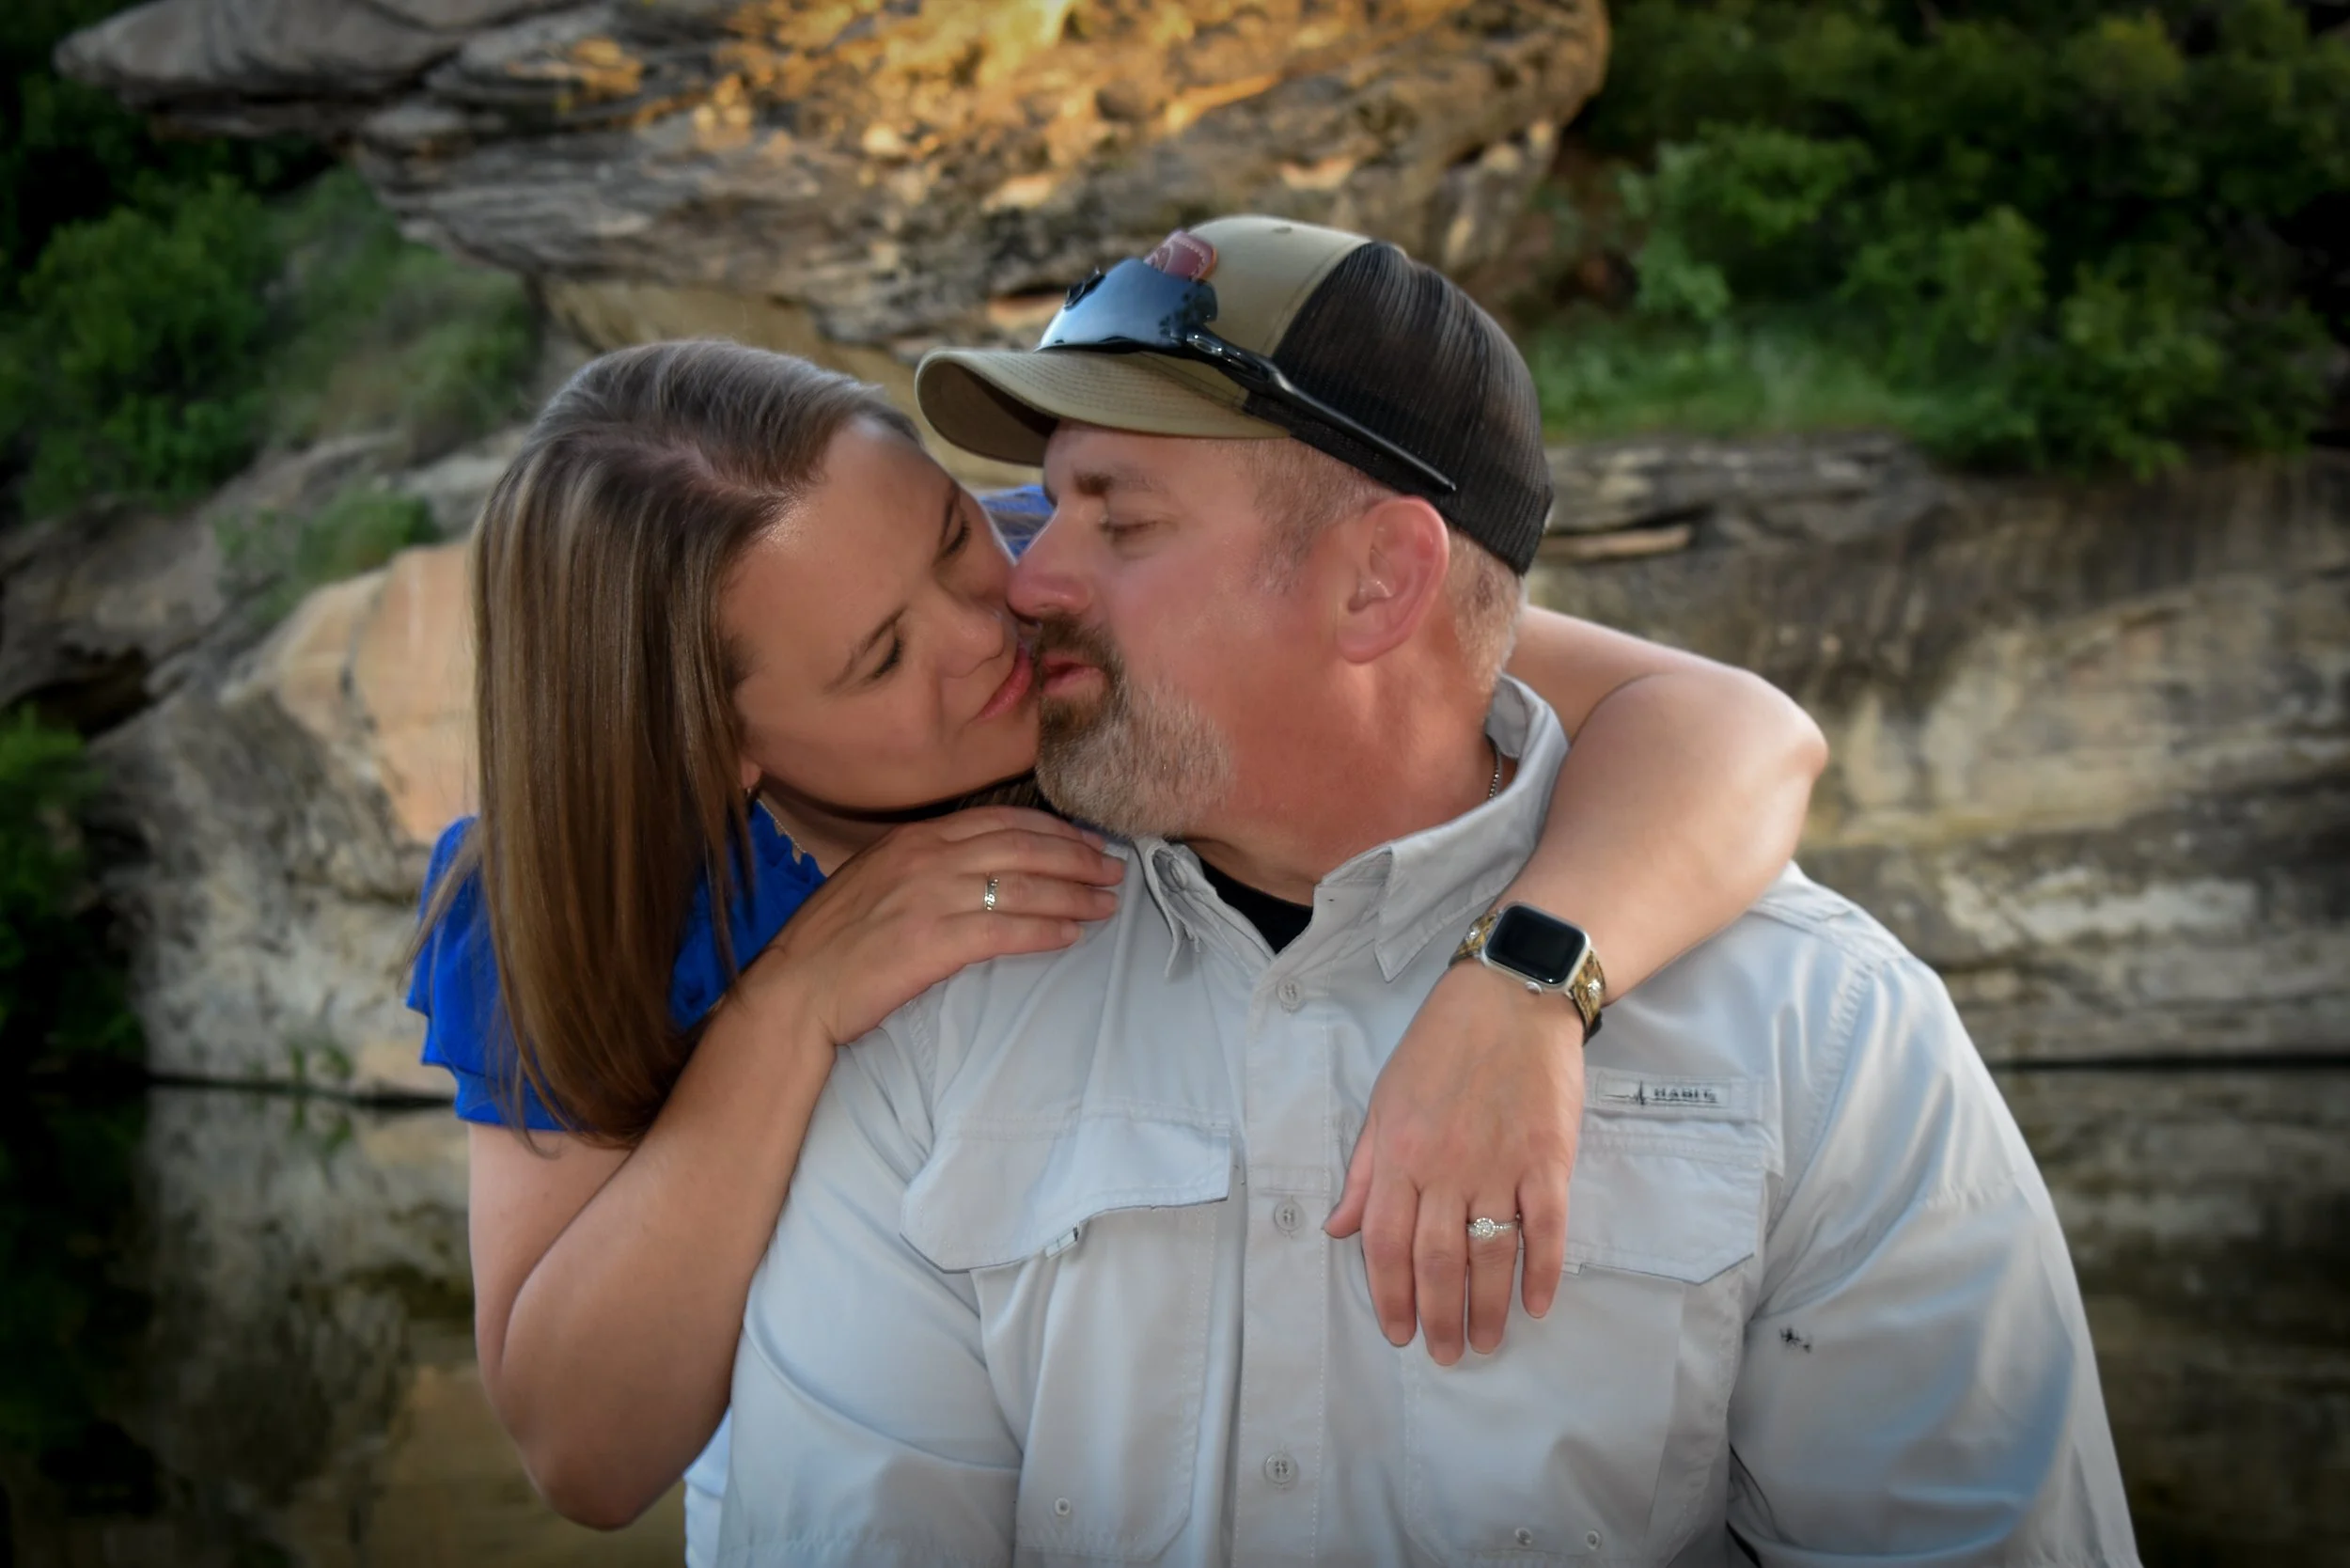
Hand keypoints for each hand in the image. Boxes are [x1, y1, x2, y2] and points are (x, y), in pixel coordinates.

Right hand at [745, 807, 1122, 1044]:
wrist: (793, 989)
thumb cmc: (831, 944)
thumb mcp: (874, 881)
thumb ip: (923, 866)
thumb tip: (974, 868)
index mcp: (913, 839)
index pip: (1000, 820)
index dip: (1052, 829)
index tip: (1086, 840)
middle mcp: (926, 858)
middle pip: (1023, 846)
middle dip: (1077, 856)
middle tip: (1114, 868)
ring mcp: (930, 898)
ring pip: (1023, 885)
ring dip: (1074, 893)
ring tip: (1106, 904)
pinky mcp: (933, 943)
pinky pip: (1005, 930)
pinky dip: (1044, 930)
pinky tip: (1070, 934)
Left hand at [1325, 960, 1585, 1363]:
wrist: (1509, 997)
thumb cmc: (1440, 1046)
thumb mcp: (1384, 1100)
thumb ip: (1364, 1171)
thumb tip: (1339, 1228)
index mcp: (1400, 1154)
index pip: (1386, 1244)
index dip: (1388, 1296)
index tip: (1398, 1332)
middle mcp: (1446, 1168)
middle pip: (1436, 1261)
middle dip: (1437, 1317)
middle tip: (1444, 1355)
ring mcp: (1499, 1165)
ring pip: (1488, 1254)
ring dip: (1485, 1307)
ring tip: (1484, 1342)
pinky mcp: (1547, 1158)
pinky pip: (1545, 1228)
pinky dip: (1541, 1272)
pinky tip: (1534, 1304)